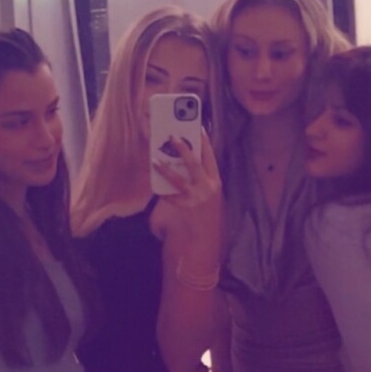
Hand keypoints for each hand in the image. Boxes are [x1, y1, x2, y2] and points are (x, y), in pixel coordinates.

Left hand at [151, 130, 222, 247]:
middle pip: (195, 164)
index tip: (198, 129)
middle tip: (172, 136)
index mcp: (216, 184)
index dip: (205, 143)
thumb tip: (183, 164)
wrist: (203, 242)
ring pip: (178, 179)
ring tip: (154, 159)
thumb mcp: (210, 197)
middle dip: (184, 149)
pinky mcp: (182, 209)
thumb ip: (201, 181)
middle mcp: (207, 189)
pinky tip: (154, 185)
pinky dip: (161, 190)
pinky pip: (168, 195)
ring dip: (165, 168)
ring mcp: (194, 199)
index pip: (211, 158)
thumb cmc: (206, 217)